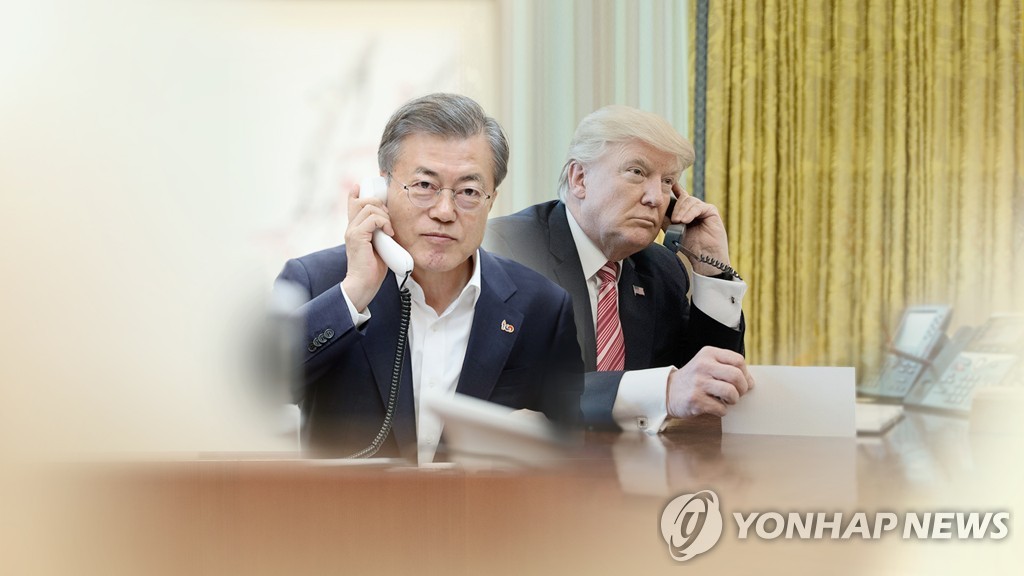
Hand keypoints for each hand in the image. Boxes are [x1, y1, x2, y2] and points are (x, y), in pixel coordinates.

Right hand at [340, 182, 393, 310]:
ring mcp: (352, 231)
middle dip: (380, 204)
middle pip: (363, 200)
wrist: (363, 285)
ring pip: (369, 207)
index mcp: (355, 229)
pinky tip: (389, 233)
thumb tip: (392, 226)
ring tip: (389, 229)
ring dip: (384, 215)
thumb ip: (381, 234)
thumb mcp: (379, 246)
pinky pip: (372, 219)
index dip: (356, 193)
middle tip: (389, 219)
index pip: (352, 204)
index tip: (361, 186)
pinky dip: (384, 223)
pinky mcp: (357, 237)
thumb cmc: (373, 269)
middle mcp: (351, 227)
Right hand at [666, 346, 754, 417]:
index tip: (743, 382)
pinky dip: (722, 410)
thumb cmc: (694, 379)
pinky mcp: (695, 399)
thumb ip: (728, 368)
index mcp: (708, 354)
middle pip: (736, 376)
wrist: (668, 391)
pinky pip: (721, 408)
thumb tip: (750, 382)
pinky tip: (715, 407)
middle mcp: (703, 366)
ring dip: (733, 400)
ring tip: (727, 401)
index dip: (745, 374)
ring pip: (731, 392)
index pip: (738, 360)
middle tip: (738, 393)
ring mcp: (698, 382)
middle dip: (742, 388)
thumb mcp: (707, 364)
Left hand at [669, 186, 730, 275]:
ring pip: (690, 201)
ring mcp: (703, 208)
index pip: (679, 195)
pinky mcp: (711, 211)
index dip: (673, 188)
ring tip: (678, 221)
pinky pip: (699, 207)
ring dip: (682, 211)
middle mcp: (695, 207)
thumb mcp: (672, 230)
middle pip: (683, 198)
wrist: (703, 257)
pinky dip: (691, 213)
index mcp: (686, 210)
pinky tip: (685, 220)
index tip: (667, 184)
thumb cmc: (689, 245)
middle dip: (676, 207)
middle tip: (673, 220)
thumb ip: (666, 219)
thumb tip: (655, 208)